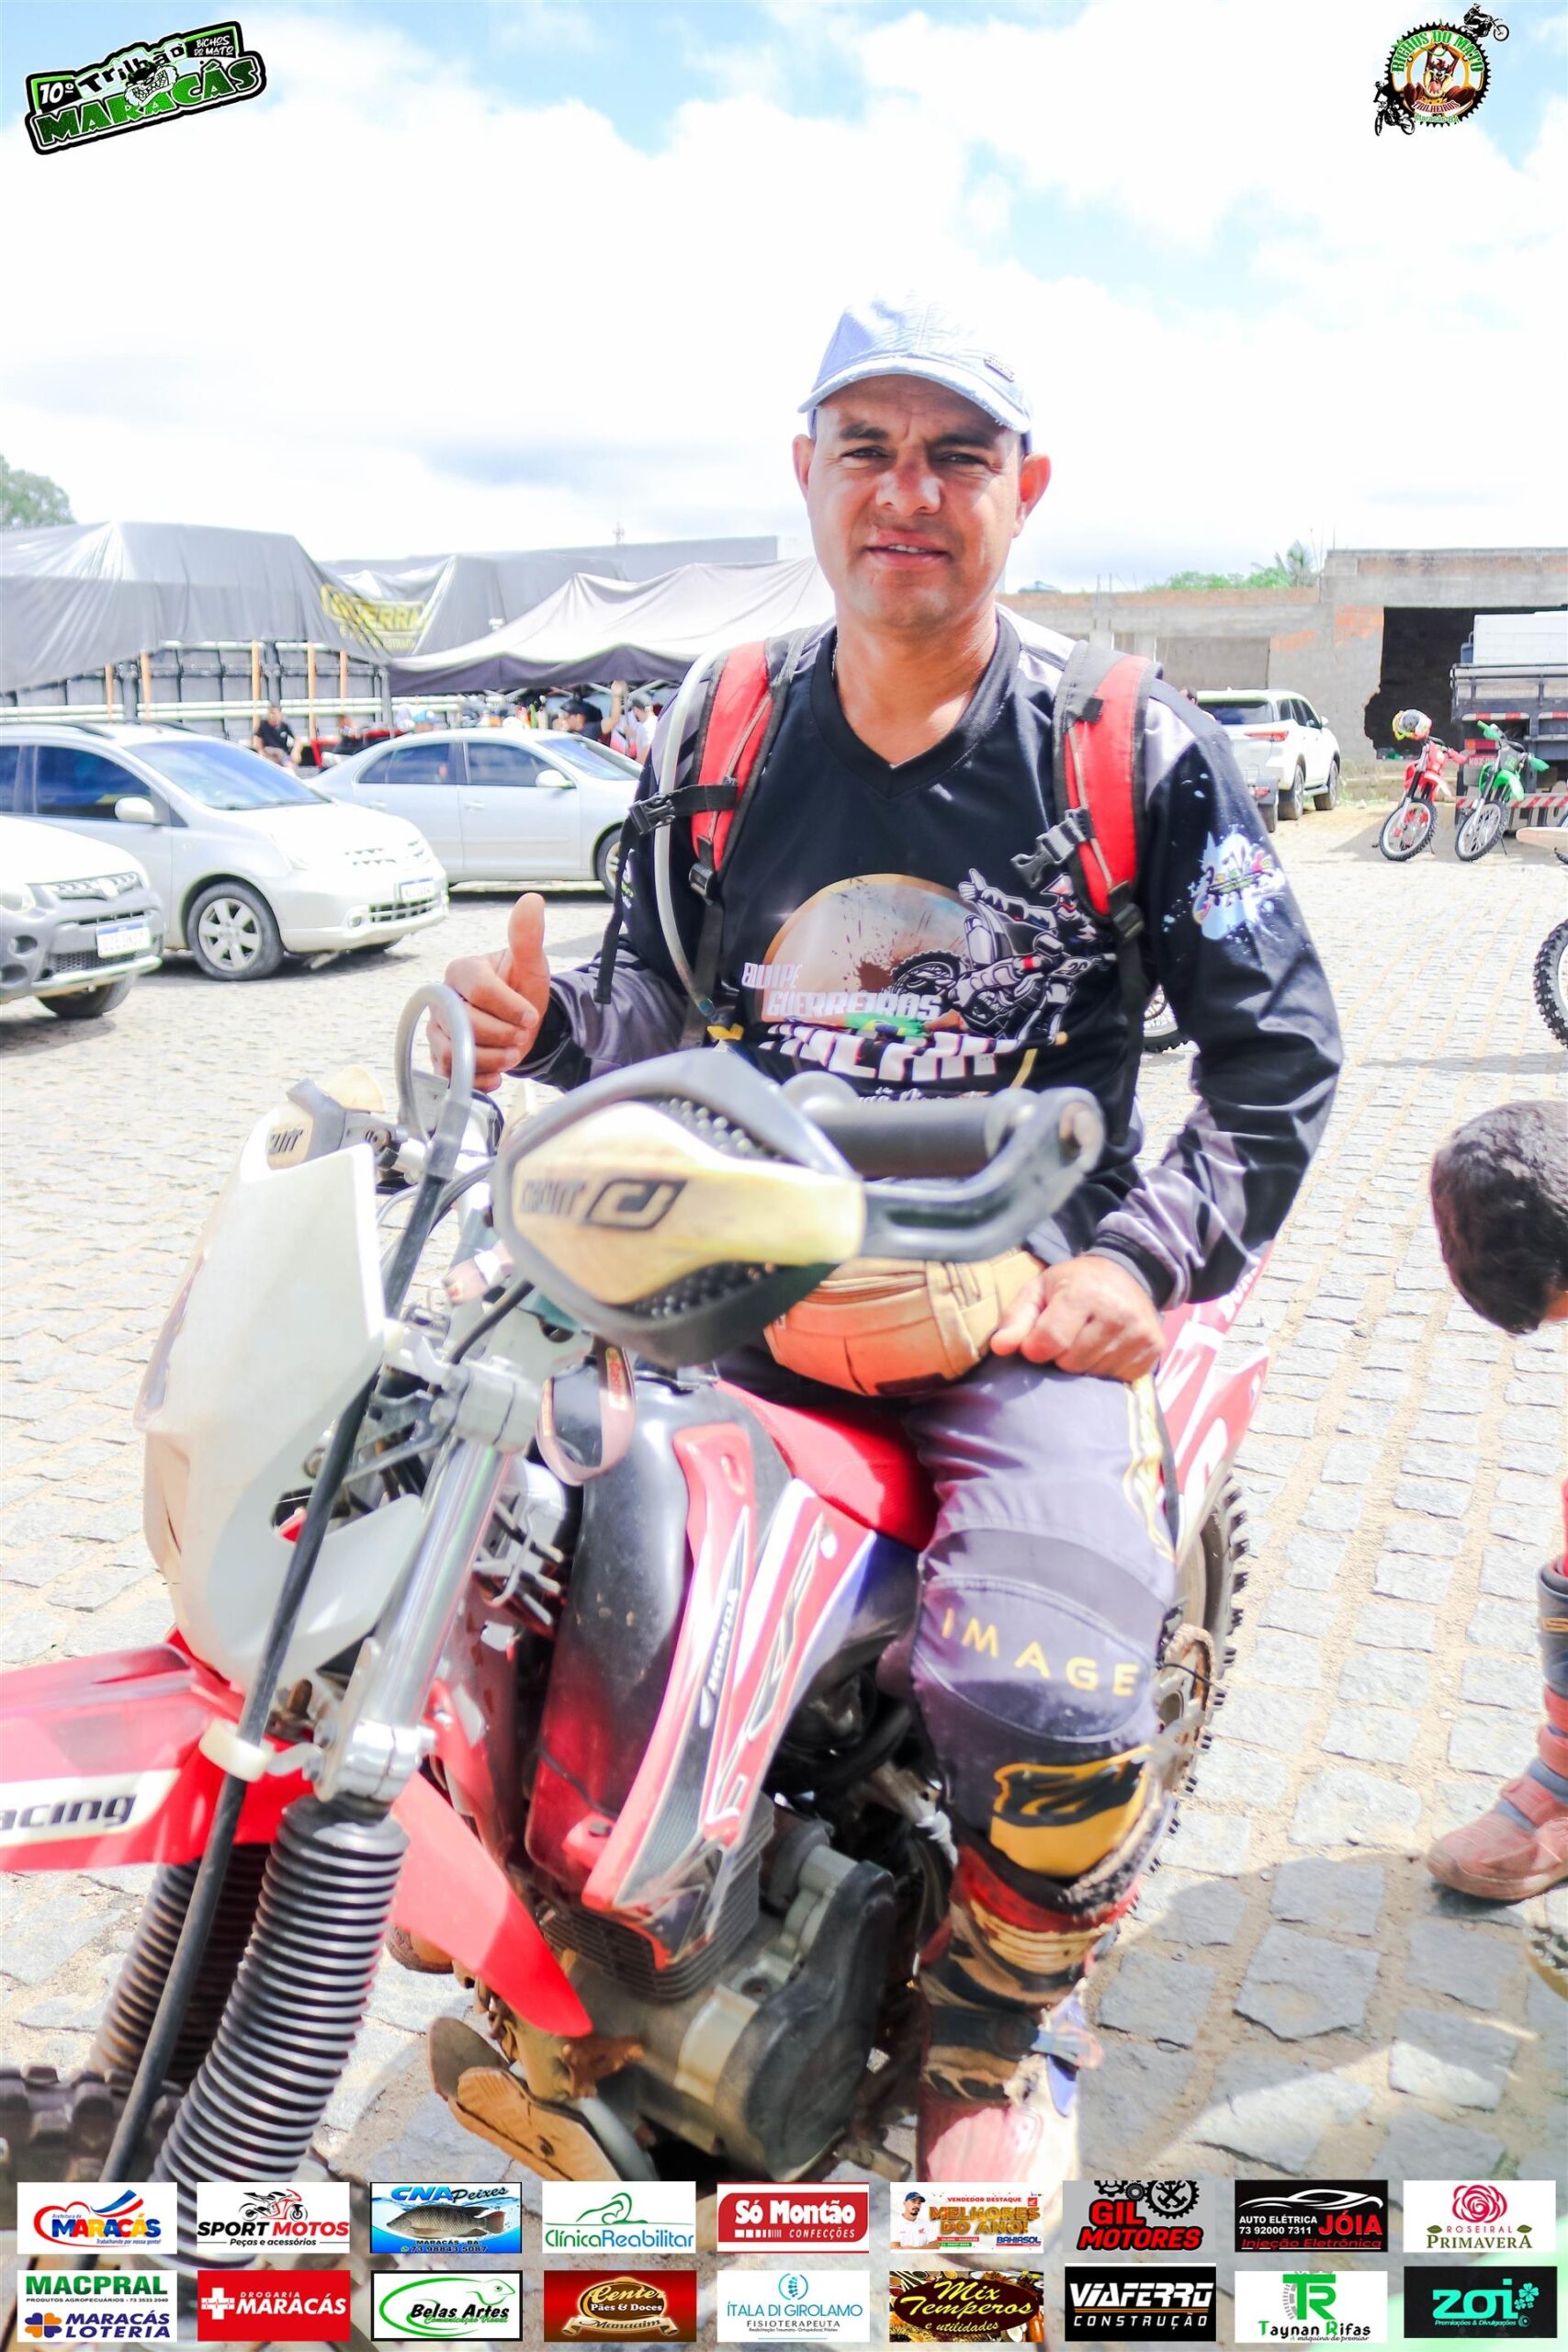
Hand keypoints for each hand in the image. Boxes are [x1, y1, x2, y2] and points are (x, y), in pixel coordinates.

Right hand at [434, 892, 552, 1090]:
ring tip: (513, 1053)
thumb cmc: (521, 990)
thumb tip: (533, 900)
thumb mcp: (531, 965)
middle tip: (522, 1036)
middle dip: (502, 1034)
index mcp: (461, 971)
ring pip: (455, 1051)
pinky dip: (478, 1079)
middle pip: (465, 1024)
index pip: (478, 989)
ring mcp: (438, 1030)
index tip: (530, 1014)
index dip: (508, 1006)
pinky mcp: (441, 1057)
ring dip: (492, 1058)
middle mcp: (442, 999)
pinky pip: (450, 1075)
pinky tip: (498, 1075)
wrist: (520, 1025)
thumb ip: (528, 936)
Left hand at [990, 1253, 1163, 1380]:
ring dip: (1083, 1364)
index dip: (1036, 1348)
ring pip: (1093, 1375)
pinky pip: (1117, 1379)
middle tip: (1068, 1335)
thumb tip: (1000, 1348)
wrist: (1129, 1274)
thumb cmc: (1074, 1284)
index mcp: (1084, 1293)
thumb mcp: (1039, 1290)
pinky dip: (1105, 1369)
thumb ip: (1016, 1318)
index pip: (1050, 1342)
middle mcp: (1117, 1313)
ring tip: (1087, 1340)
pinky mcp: (1154, 1350)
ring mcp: (1140, 1334)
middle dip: (1061, 1356)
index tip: (1036, 1341)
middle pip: (1071, 1363)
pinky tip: (1106, 1349)